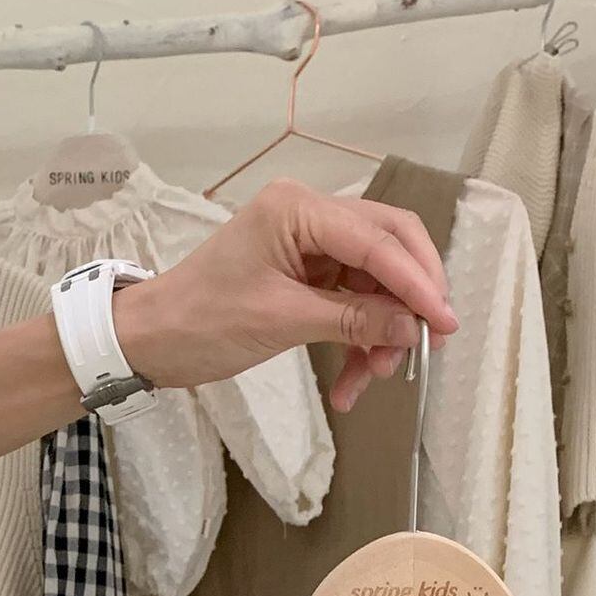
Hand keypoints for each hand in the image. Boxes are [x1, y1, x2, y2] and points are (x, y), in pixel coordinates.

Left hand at [110, 178, 457, 411]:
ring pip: (373, 282)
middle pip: (388, 248)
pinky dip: (357, 341)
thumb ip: (352, 320)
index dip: (417, 283)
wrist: (151, 341)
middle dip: (407, 301)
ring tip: (374, 378)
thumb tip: (412, 327)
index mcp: (298, 209)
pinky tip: (350, 385)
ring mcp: (309, 245)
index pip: (378, 240)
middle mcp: (309, 215)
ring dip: (380, 332)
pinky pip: (350, 303)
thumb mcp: (281, 322)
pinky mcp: (305, 275)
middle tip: (424, 346)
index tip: (444, 325)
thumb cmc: (201, 322)